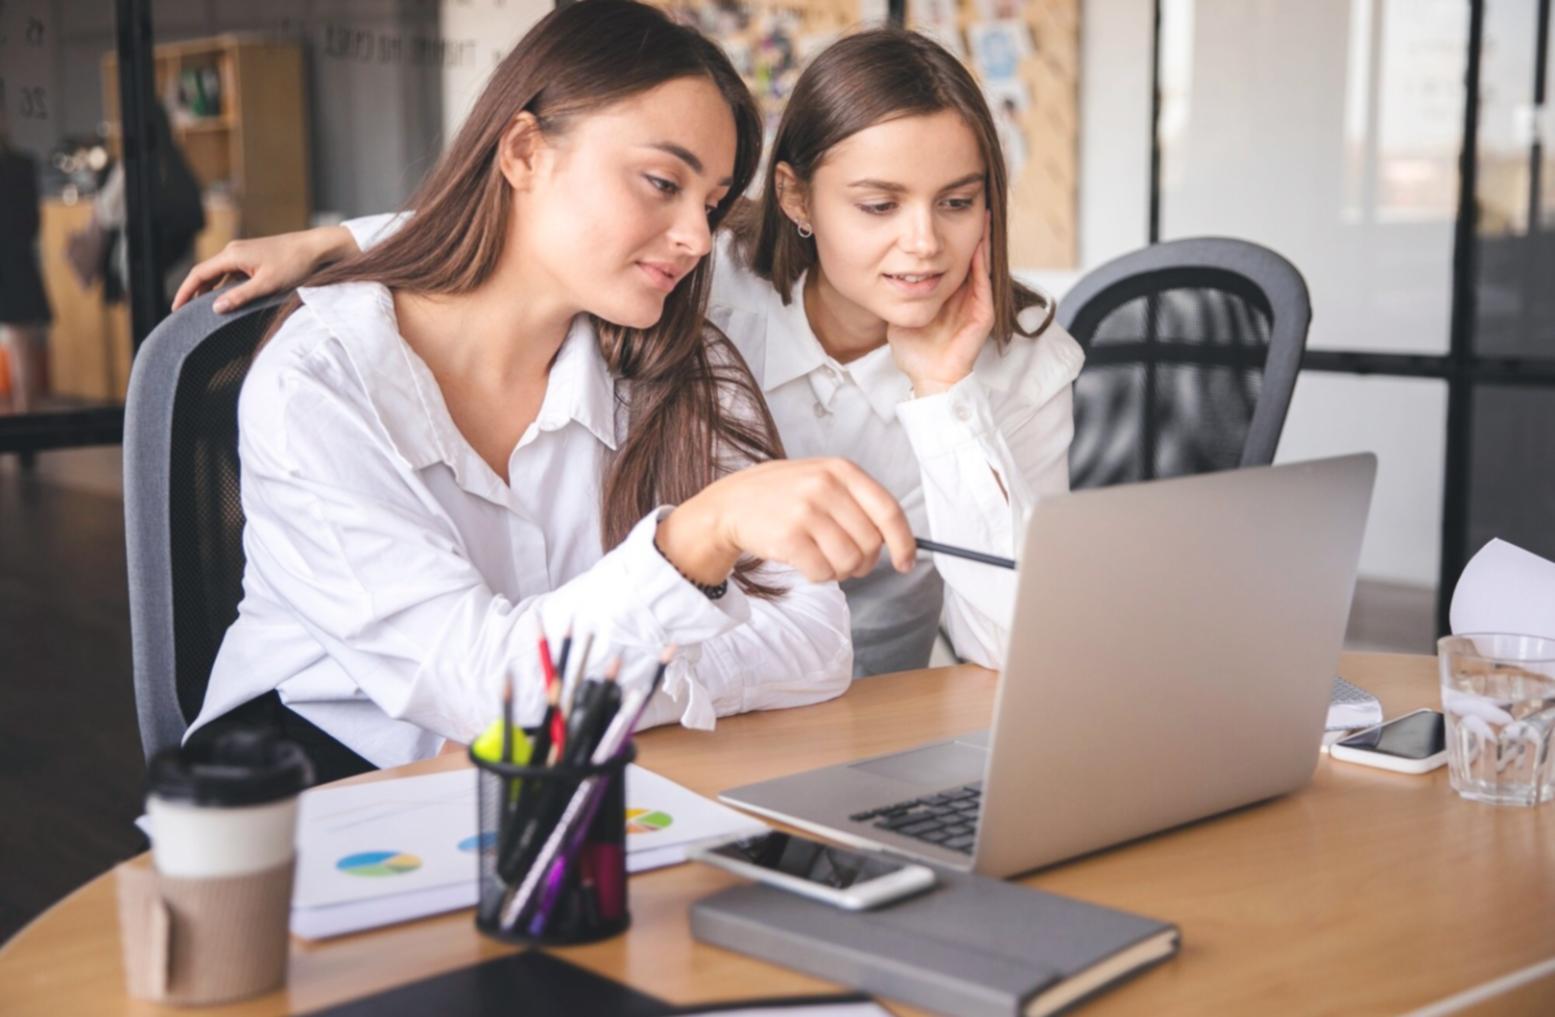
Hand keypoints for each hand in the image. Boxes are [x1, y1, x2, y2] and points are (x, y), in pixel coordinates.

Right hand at [171, 226, 358, 312]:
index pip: (199, 273)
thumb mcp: (267, 284)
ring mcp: (244, 253)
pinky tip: (228, 300)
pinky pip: (232, 274)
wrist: (317, 248)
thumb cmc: (295, 264)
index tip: (175, 309)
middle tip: (185, 314)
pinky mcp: (254, 258)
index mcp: (232, 255)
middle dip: (193, 292)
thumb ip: (240, 296)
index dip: (185, 291)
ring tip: (202, 311)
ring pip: (220, 274)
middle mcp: (234, 251)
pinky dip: (225, 287)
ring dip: (210, 290)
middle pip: (206, 273)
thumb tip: (215, 308)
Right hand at [657, 458, 914, 584]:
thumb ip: (859, 503)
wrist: (730, 505)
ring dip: (840, 571)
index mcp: (841, 470)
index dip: (904, 542)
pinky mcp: (788, 537)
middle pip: (871, 543)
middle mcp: (825, 486)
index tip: (905, 562)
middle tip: (847, 561)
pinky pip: (823, 572)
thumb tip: (897, 541)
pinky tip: (805, 562)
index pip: (888, 510)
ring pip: (849, 561)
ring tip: (822, 558)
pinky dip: (819, 576)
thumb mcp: (823, 480)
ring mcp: (805, 511)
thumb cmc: (784, 497)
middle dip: (864, 561)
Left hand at [886, 213, 994, 396]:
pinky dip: (982, 263)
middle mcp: (964, 294)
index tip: (941, 209)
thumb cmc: (914, 350)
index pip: (950, 256)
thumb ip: (894, 289)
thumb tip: (873, 268)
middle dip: (967, 229)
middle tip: (970, 200)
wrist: (928, 377)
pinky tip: (978, 243)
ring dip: (981, 239)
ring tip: (981, 211)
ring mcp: (975, 303)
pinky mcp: (983, 314)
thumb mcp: (900, 309)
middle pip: (967, 253)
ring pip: (980, 263)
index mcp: (946, 292)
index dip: (947, 234)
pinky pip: (984, 283)